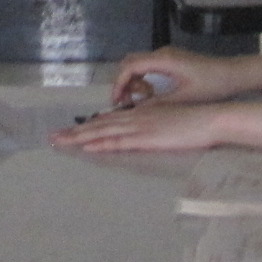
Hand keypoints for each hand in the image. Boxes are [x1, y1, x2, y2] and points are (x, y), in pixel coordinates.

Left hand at [53, 102, 231, 154]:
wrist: (209, 118)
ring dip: (79, 138)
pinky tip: (87, 147)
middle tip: (52, 138)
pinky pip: (119, 142)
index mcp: (139, 114)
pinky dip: (100, 144)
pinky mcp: (146, 138)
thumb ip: (152, 125)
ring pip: (102, 132)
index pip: (107, 121)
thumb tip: (140, 132)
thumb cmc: (193, 122)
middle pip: (98, 125)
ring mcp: (139, 127)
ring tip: (59, 142)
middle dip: (74, 133)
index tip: (70, 131)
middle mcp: (134, 118)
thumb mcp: (168, 121)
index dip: (87, 126)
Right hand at [109, 46, 240, 107]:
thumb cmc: (212, 85)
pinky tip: (151, 94)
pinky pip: (148, 66)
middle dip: (123, 82)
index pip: (130, 67)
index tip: (117, 101)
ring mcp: (167, 55)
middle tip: (124, 102)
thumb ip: (158, 104)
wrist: (234, 74)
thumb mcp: (184, 99)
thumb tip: (135, 112)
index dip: (119, 84)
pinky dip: (143, 79)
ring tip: (140, 100)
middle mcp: (162, 54)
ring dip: (133, 81)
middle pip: (130, 63)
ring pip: (138, 64)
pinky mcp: (172, 60)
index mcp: (164, 60)